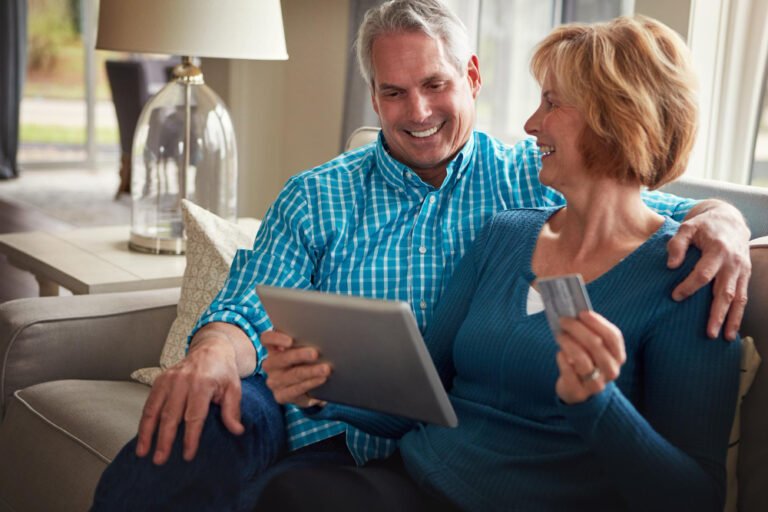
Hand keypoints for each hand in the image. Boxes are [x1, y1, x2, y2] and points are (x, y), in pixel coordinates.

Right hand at [136, 335, 244, 464]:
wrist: (211, 349)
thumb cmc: (223, 371)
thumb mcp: (233, 388)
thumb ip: (232, 410)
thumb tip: (237, 431)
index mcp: (202, 384)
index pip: (194, 416)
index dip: (190, 437)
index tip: (188, 455)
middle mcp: (182, 381)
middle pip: (171, 415)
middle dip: (164, 439)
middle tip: (160, 459)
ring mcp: (168, 379)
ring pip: (154, 410)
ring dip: (146, 432)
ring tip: (143, 452)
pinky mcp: (159, 380)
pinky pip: (149, 403)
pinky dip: (144, 421)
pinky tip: (142, 436)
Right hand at [262, 330, 329, 407]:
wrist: (307, 386)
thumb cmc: (305, 361)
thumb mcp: (302, 349)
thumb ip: (304, 341)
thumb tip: (319, 335)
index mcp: (273, 348)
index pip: (266, 339)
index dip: (276, 338)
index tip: (290, 340)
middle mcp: (270, 365)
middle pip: (281, 358)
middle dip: (299, 355)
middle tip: (315, 353)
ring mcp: (274, 382)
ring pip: (292, 375)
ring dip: (310, 371)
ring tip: (325, 368)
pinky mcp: (281, 396)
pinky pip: (296, 390)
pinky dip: (311, 383)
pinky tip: (321, 379)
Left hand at [554, 311, 626, 404]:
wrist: (578, 390)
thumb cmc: (586, 361)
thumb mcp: (594, 349)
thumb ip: (591, 333)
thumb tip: (575, 315)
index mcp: (618, 356)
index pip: (613, 337)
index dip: (597, 323)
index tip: (582, 313)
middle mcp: (611, 371)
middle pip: (596, 345)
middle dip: (578, 329)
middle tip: (564, 321)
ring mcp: (596, 384)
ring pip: (582, 359)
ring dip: (569, 343)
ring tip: (560, 335)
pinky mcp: (579, 392)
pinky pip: (568, 371)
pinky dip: (562, 358)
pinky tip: (560, 352)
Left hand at [667, 200, 750, 339]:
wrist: (730, 220)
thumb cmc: (703, 226)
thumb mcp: (687, 227)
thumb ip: (677, 244)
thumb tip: (670, 266)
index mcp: (717, 250)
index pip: (703, 274)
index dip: (689, 287)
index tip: (674, 297)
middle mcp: (733, 263)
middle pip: (725, 292)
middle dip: (717, 314)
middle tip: (709, 333)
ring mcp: (742, 270)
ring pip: (739, 299)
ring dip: (732, 319)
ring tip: (726, 338)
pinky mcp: (745, 275)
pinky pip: (744, 297)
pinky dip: (739, 313)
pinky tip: (733, 329)